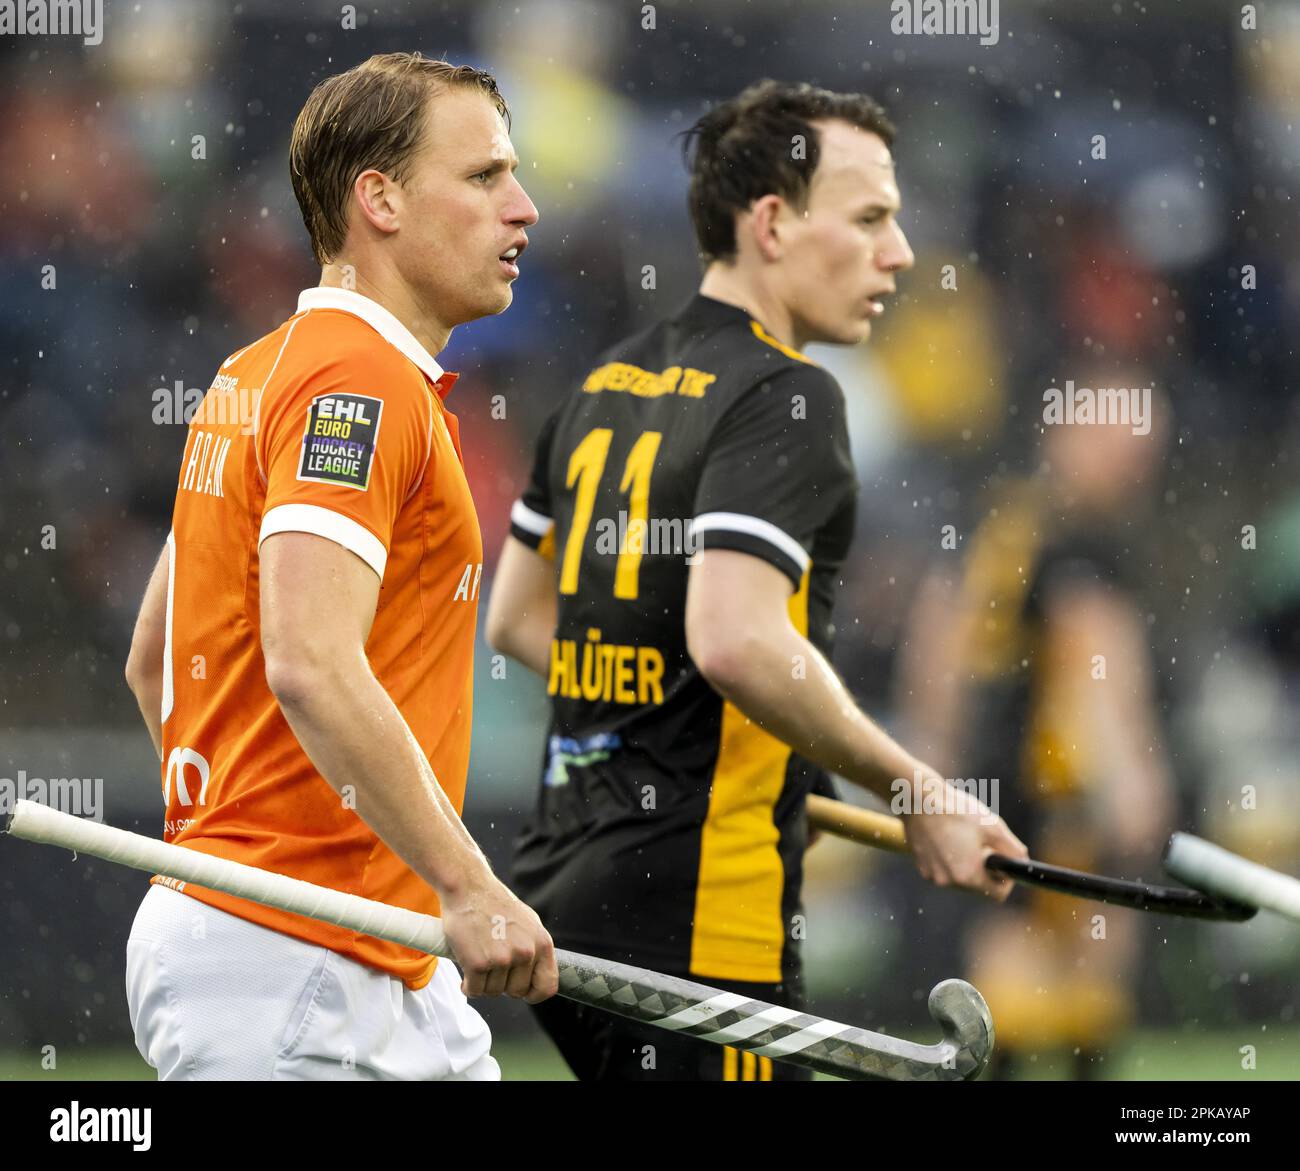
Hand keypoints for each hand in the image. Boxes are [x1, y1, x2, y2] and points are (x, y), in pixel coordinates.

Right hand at [439, 863, 558, 1003]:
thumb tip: (539, 974)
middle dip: (503, 984)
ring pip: (493, 992)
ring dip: (484, 983)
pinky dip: (468, 986)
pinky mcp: (478, 964)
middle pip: (516, 991)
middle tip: (493, 966)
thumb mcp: (529, 923)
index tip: (523, 992)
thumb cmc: (496, 904)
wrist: (469, 888)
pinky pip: (474, 991)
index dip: (534, 994)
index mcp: (542, 943)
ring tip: (479, 960)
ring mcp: (502, 959)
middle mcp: (525, 953)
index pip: (548, 986)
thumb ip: (535, 948)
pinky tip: (467, 973)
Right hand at [902, 776, 1028, 900]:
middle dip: (984, 869)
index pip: (997, 894)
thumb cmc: (956, 810)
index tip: (1002, 862)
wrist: (918, 799)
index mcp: (968, 875)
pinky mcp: (921, 867)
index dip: (1006, 880)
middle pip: (978, 886)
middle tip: (981, 845)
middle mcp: (948, 881)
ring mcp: (932, 875)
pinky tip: (945, 838)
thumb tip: (1022, 861)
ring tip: (962, 839)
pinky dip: (948, 860)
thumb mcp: (992, 826)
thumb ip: (1012, 849)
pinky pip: (943, 871)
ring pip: (960, 878)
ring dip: (966, 865)